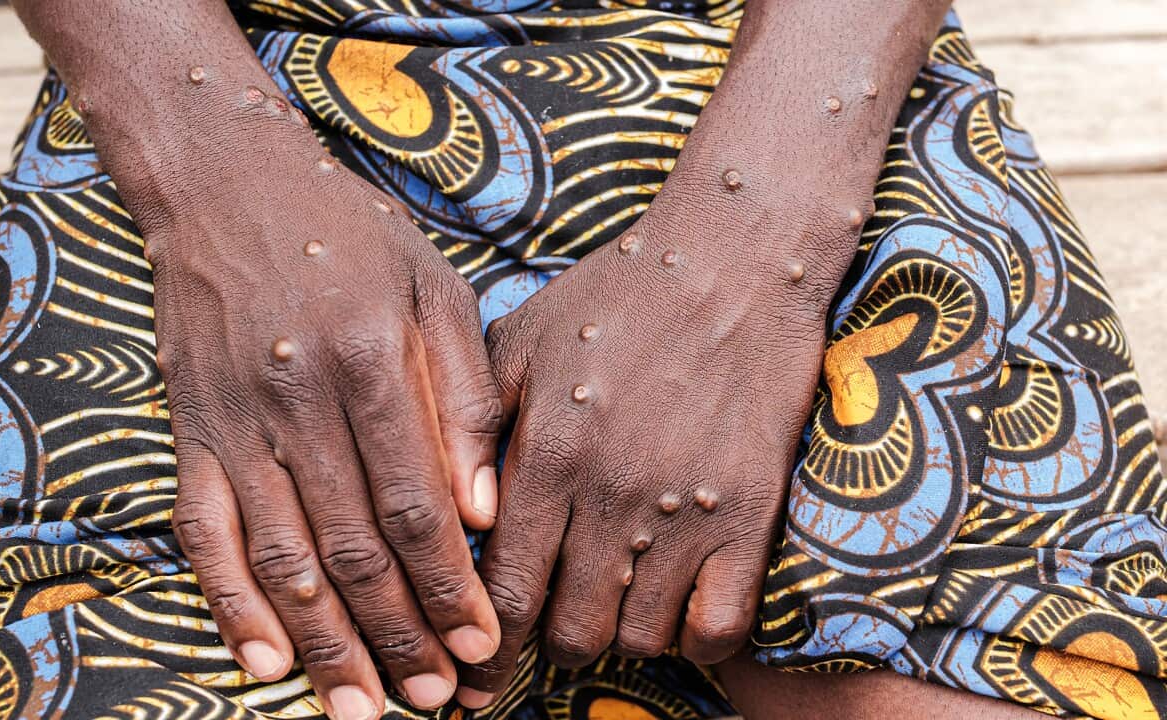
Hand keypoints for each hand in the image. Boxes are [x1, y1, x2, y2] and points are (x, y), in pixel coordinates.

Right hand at [142, 101, 501, 714]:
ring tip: (363, 707)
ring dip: (324, 644)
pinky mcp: (189, 432)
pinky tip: (264, 663)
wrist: (229, 185)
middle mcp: (296, 398)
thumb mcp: (435, 288)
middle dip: (398, 634)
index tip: (483, 645)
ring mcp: (233, 421)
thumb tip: (485, 509)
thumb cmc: (351, 236)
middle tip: (435, 698)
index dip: (450, 588)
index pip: (415, 505)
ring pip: (281, 558)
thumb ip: (463, 397)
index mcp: (369, 360)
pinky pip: (204, 534)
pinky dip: (230, 605)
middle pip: (352, 547)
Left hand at [456, 179, 864, 704]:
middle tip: (554, 623)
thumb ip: (477, 428)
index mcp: (548, 454)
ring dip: (620, 635)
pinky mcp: (751, 512)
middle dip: (551, 644)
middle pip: (570, 630)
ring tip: (615, 603)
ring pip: (639, 637)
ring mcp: (687, 509)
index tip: (473, 679)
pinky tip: (677, 610)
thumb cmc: (617, 296)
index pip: (503, 591)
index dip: (484, 649)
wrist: (733, 260)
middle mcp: (612, 493)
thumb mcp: (522, 342)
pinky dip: (692, 638)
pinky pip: (718, 626)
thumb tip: (453, 516)